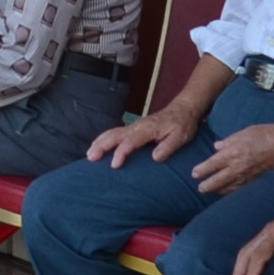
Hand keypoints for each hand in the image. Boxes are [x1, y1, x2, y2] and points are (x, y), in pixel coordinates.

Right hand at [88, 102, 203, 166]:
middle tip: (90, 158)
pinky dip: (103, 139)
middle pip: (114, 135)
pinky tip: (98, 147)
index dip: (121, 153)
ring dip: (99, 142)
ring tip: (89, 155)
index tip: (114, 165)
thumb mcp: (181, 136)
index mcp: (148, 129)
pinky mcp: (133, 129)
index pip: (130, 141)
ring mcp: (134, 127)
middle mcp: (137, 126)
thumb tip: (155, 157)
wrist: (183, 109)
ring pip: (112, 133)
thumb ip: (168, 147)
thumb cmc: (182, 124)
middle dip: (101, 146)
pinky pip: (115, 133)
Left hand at [191, 120, 273, 196]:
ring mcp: (250, 174)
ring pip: (231, 186)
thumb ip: (229, 141)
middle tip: (200, 189)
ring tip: (212, 193)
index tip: (194, 174)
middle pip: (220, 179)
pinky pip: (243, 187)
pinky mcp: (258, 178)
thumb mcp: (245, 131)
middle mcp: (240, 166)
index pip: (213, 164)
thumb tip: (217, 147)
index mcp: (234, 152)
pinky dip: (235, 191)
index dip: (203, 170)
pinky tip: (231, 192)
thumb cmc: (268, 134)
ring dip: (220, 190)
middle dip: (209, 186)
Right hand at [232, 187, 273, 274]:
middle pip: (246, 251)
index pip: (258, 255)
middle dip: (240, 271)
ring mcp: (270, 231)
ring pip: (248, 249)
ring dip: (241, 266)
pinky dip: (248, 260)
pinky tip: (250, 269)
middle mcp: (269, 231)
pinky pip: (254, 247)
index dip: (253, 273)